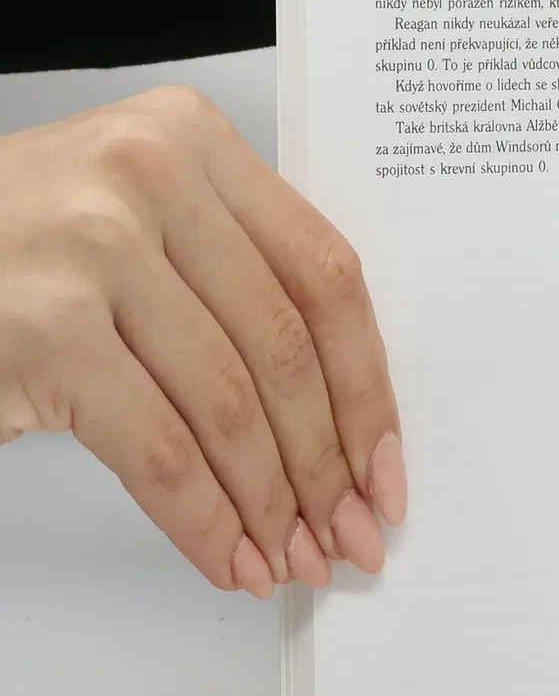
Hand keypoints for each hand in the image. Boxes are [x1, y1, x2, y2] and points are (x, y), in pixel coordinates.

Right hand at [0, 86, 404, 593]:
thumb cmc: (10, 238)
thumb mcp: (131, 208)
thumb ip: (229, 263)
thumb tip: (335, 409)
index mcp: (192, 136)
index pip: (322, 273)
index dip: (367, 382)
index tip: (385, 460)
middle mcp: (150, 178)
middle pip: (285, 346)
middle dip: (328, 462)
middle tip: (352, 533)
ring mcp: (95, 252)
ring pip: (230, 406)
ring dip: (272, 504)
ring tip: (295, 558)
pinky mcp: (47, 332)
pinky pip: (159, 450)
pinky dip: (204, 520)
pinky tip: (230, 559)